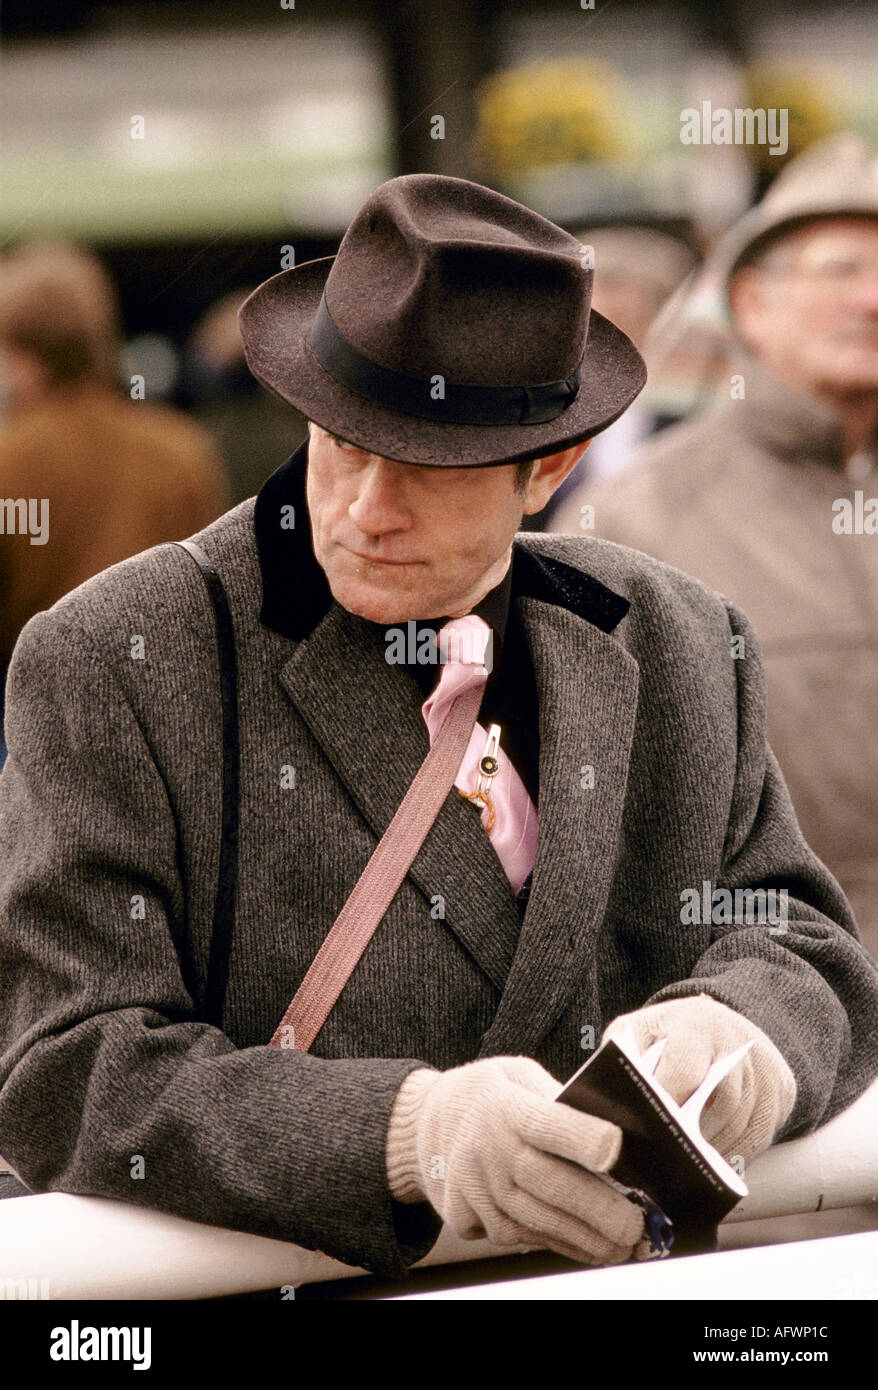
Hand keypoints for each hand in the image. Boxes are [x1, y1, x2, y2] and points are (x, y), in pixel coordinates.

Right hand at [385, 1055, 643, 1265]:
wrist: (422, 1123)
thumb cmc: (490, 1095)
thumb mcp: (518, 1075)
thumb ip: (558, 1099)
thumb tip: (615, 1135)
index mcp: (505, 1103)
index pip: (547, 1122)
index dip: (581, 1136)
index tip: (618, 1149)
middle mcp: (487, 1147)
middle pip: (550, 1184)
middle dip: (599, 1209)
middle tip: (637, 1225)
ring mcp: (473, 1186)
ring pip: (538, 1221)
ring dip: (585, 1238)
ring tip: (623, 1246)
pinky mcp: (465, 1216)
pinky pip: (518, 1237)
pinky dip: (556, 1244)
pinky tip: (586, 1247)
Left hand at [602, 993, 796, 1165]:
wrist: (717, 1022)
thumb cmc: (665, 1035)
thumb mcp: (637, 1032)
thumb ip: (624, 1061)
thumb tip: (613, 1106)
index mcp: (693, 1024)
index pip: (685, 1072)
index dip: (669, 1106)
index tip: (651, 1133)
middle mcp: (736, 1042)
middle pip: (721, 1104)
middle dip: (693, 1137)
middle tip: (668, 1163)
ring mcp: (764, 1067)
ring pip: (743, 1124)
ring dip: (714, 1152)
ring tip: (686, 1171)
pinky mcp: (782, 1089)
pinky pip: (762, 1135)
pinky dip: (736, 1154)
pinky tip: (713, 1165)